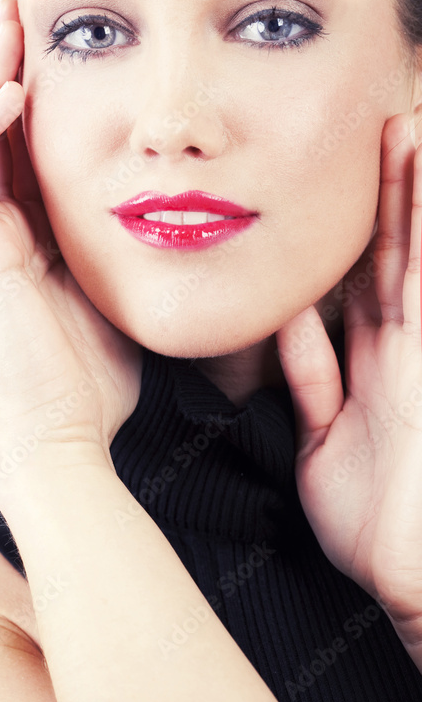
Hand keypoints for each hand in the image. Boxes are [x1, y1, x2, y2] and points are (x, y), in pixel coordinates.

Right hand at [0, 0, 141, 494]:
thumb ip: (123, 237)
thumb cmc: (96, 368)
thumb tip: (166, 198)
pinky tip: (13, 87)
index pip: (27, 148)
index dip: (38, 95)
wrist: (68, 429)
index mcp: (29, 235)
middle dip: (4, 69)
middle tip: (21, 13)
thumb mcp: (119, 282)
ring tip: (8, 25)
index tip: (62, 48)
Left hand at [276, 112, 421, 637]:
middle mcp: (403, 347)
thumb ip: (312, 378)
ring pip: (413, 260)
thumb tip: (291, 323)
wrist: (410, 576)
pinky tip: (416, 210)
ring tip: (411, 133)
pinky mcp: (421, 368)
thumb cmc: (373, 520)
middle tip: (391, 125)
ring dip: (412, 200)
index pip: (370, 275)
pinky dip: (418, 252)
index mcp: (377, 361)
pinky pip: (418, 295)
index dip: (369, 222)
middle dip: (394, 190)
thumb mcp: (326, 438)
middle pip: (393, 251)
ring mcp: (419, 356)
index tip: (358, 171)